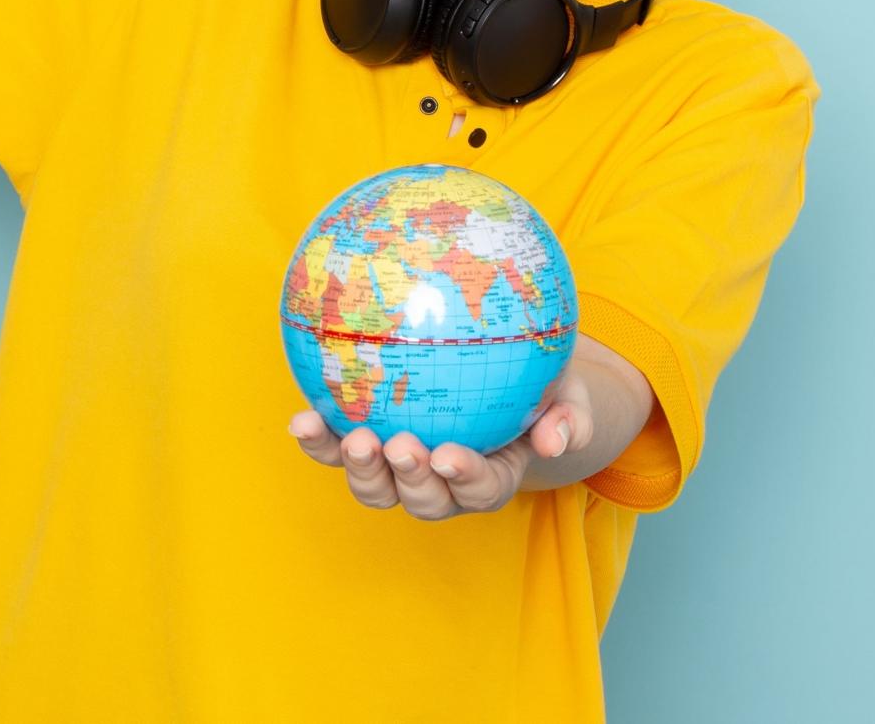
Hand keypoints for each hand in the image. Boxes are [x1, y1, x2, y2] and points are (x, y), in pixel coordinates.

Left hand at [287, 359, 600, 519]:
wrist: (499, 375)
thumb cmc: (540, 385)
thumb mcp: (568, 393)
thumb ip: (571, 417)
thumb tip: (559, 440)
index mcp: (491, 477)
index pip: (480, 491)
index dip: (463, 479)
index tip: (450, 457)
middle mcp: (442, 483)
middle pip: (422, 500)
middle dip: (408, 480)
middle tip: (400, 446)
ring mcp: (400, 468)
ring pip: (377, 489)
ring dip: (361, 470)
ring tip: (352, 439)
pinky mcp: (367, 445)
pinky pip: (338, 449)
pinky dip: (319, 440)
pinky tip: (303, 418)